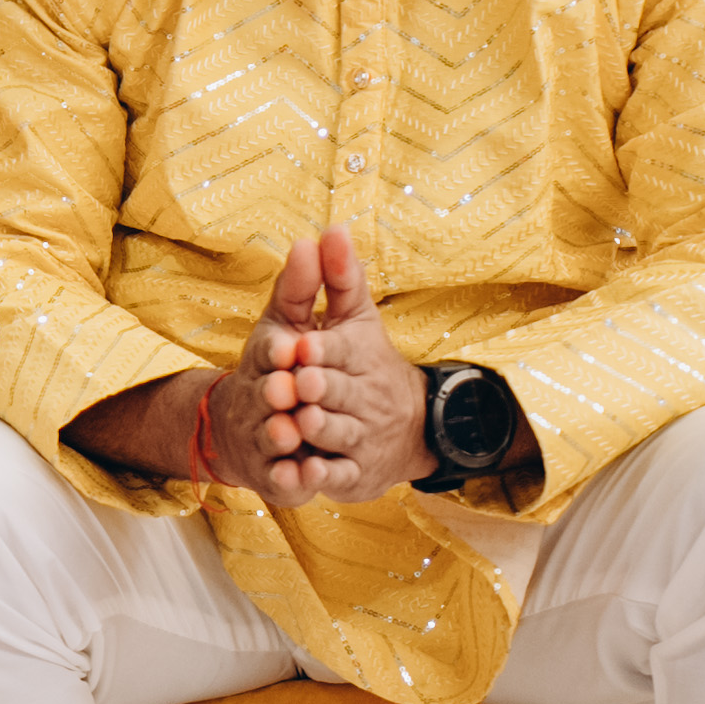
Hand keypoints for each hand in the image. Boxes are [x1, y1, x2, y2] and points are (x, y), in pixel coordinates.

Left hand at [241, 232, 423, 505]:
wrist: (408, 427)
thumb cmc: (364, 363)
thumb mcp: (352, 318)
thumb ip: (338, 277)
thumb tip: (332, 226)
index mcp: (361, 356)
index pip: (342, 350)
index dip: (322, 349)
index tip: (302, 344)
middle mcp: (364, 398)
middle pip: (339, 393)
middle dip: (318, 388)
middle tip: (298, 382)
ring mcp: (360, 437)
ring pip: (337, 434)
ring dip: (316, 430)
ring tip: (297, 423)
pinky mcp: (353, 473)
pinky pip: (337, 476)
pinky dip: (319, 477)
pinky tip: (301, 473)